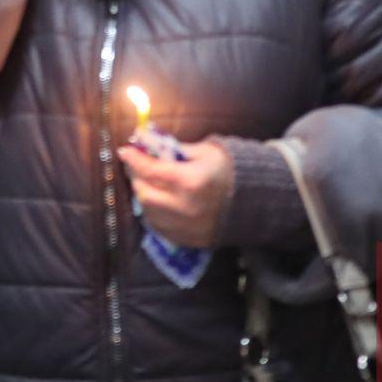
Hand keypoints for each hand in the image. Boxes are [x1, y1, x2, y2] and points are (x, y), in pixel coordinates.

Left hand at [117, 138, 234, 248]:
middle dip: (136, 177)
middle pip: (144, 193)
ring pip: (148, 212)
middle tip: (136, 166)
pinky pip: (160, 227)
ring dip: (143, 195)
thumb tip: (146, 141)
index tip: (125, 150)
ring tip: (147, 182)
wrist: (256, 202)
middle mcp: (186, 207)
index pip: (151, 170)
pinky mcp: (189, 240)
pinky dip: (153, 212)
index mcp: (191, 182)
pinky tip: (158, 200)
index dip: (134, 159)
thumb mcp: (205, 152)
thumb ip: (174, 149)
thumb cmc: (229, 171)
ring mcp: (187, 227)